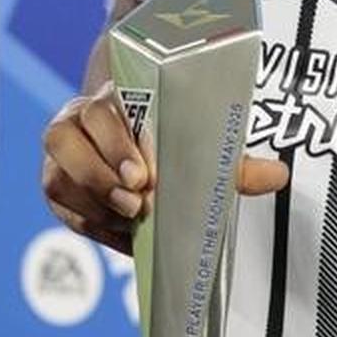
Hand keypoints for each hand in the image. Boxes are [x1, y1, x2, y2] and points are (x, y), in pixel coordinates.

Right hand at [42, 84, 291, 254]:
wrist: (129, 142)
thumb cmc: (164, 137)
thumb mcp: (194, 140)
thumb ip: (231, 160)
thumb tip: (278, 175)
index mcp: (107, 100)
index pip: (100, 110)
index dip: (116, 142)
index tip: (143, 174)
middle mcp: (74, 124)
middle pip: (65, 140)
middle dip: (101, 175)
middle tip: (137, 200)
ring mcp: (59, 159)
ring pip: (58, 179)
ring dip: (94, 203)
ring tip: (131, 218)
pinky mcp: (58, 193)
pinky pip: (66, 211)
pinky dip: (95, 226)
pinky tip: (124, 236)